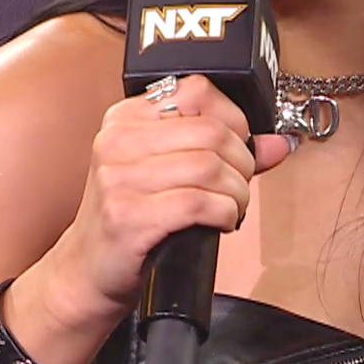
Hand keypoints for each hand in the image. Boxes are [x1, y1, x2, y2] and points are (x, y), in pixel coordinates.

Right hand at [42, 76, 292, 327]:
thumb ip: (223, 152)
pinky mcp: (128, 216)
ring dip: (236, 192)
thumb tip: (276, 144)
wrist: (86, 271)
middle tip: (238, 186)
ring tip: (231, 207)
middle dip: (242, 162)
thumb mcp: (167, 173)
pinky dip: (224, 213)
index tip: (241, 146)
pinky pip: (199, 203)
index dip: (234, 119)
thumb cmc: (130, 219)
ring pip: (210, 167)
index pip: (198, 91)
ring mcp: (118, 178)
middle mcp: (117, 141)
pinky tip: (220, 222)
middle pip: (211, 132)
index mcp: (125, 119)